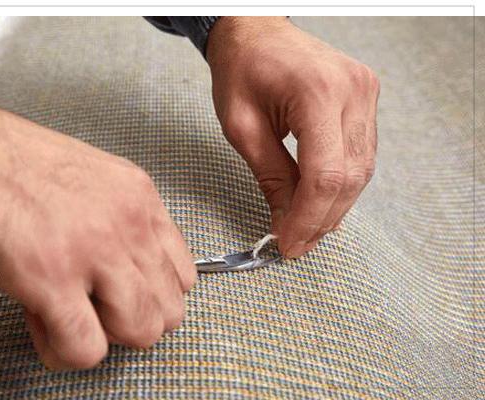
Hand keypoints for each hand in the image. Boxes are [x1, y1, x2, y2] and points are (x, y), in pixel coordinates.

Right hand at [0, 99, 196, 368]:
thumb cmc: (8, 165)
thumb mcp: (91, 178)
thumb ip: (119, 219)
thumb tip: (127, 268)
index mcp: (138, 196)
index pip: (183, 273)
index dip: (151, 293)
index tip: (121, 292)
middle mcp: (127, 222)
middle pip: (168, 309)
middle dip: (130, 319)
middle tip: (93, 305)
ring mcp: (94, 250)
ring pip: (141, 331)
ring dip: (103, 334)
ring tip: (65, 310)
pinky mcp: (52, 278)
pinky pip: (86, 348)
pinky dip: (64, 348)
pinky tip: (39, 317)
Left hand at [206, 17, 379, 257]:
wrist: (257, 32)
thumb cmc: (242, 70)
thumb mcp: (242, 127)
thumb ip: (271, 177)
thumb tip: (286, 222)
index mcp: (316, 93)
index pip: (324, 174)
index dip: (307, 217)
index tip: (287, 242)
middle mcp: (352, 91)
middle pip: (349, 177)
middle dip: (321, 219)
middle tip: (295, 243)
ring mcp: (365, 92)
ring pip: (362, 170)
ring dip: (334, 206)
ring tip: (305, 228)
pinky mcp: (366, 97)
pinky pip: (362, 154)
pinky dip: (341, 183)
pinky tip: (320, 200)